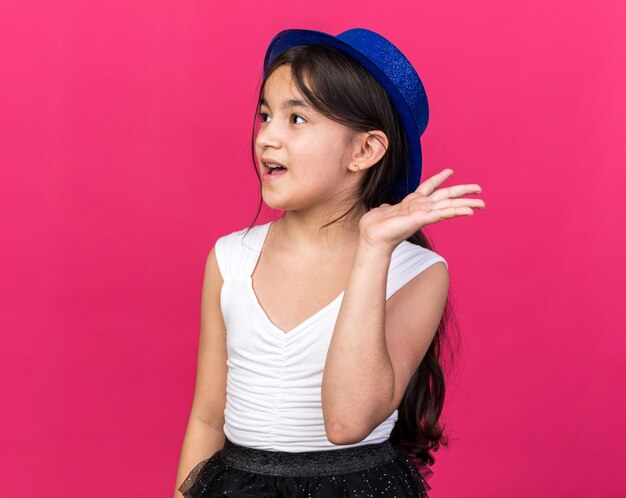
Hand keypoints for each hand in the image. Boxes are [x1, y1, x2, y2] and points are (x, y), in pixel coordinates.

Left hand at [358, 169, 484, 252]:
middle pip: (446, 195)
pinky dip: (455, 212)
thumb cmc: (374, 227)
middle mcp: (421, 207)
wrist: (371, 238)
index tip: (450, 170)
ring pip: (449, 205)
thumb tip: (383, 206)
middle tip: (480, 189)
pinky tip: (468, 211)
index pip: (428, 186)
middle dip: (463, 191)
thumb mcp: (382, 211)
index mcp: (412, 202)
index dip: (439, 178)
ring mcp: (422, 213)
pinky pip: (441, 214)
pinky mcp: (421, 219)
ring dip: (466, 204)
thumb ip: (386, 207)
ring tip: (482, 203)